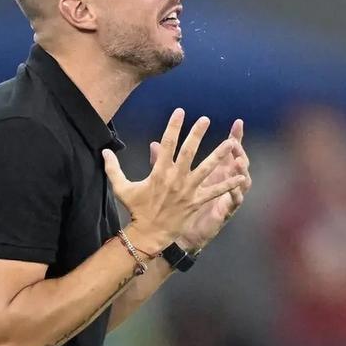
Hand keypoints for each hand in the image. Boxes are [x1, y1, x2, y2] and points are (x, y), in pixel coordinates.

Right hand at [102, 109, 246, 253]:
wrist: (149, 234)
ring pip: (207, 168)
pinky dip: (229, 185)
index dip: (173, 126)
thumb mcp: (121, 188)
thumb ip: (113, 168)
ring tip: (231, 143)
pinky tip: (241, 176)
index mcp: (159, 171)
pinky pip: (215, 192)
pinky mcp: (197, 202)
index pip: (167, 143)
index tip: (180, 111)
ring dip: (219, 155)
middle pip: (189, 151)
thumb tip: (104, 151)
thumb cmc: (136, 209)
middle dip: (197, 133)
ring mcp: (188, 190)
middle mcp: (176, 178)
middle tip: (205, 119)